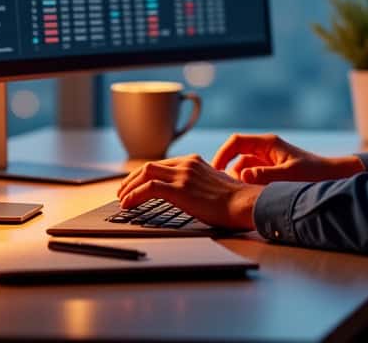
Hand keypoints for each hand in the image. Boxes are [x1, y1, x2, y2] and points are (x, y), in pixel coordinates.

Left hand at [115, 154, 261, 231]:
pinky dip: (134, 195)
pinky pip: (148, 188)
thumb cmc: (235, 201)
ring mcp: (183, 176)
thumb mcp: (214, 185)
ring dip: (129, 187)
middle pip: (149, 166)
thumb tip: (189, 196)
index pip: (161, 164)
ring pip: (145, 174)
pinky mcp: (180, 189)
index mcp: (194, 162)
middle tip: (122, 192)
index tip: (136, 184)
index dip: (144, 175)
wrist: (245, 204)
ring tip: (122, 199)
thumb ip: (199, 184)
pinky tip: (128, 204)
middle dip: (131, 180)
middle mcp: (186, 164)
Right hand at [211, 133, 364, 184]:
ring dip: (240, 182)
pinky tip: (251, 199)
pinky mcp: (272, 173)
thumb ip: (263, 175)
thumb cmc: (314, 174)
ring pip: (244, 170)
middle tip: (225, 190)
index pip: (235, 142)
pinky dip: (249, 186)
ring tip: (239, 197)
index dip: (221, 154)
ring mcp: (269, 161)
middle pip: (237, 157)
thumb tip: (240, 176)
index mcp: (268, 144)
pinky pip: (253, 177)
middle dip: (229, 173)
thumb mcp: (288, 176)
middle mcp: (266, 150)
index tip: (213, 171)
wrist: (334, 178)